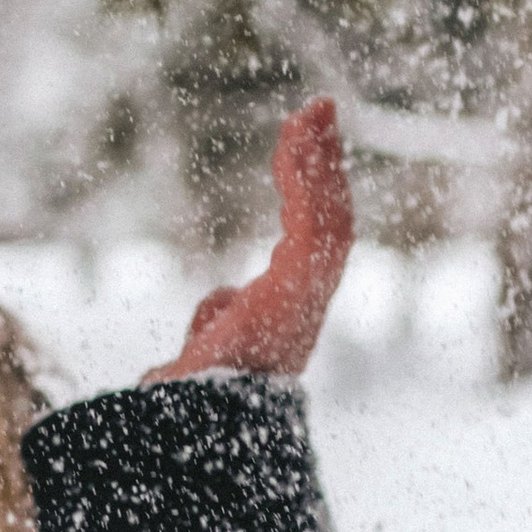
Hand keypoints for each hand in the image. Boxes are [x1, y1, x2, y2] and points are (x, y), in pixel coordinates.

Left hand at [146, 97, 352, 384]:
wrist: (202, 422)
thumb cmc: (201, 397)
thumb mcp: (209, 344)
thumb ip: (217, 318)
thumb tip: (220, 304)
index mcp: (293, 305)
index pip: (311, 233)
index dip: (312, 187)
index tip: (303, 146)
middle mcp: (310, 297)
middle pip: (330, 214)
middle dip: (327, 160)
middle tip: (321, 110)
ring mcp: (309, 293)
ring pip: (329, 212)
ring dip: (322, 158)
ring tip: (315, 110)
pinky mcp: (300, 287)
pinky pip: (314, 221)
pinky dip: (308, 176)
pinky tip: (299, 137)